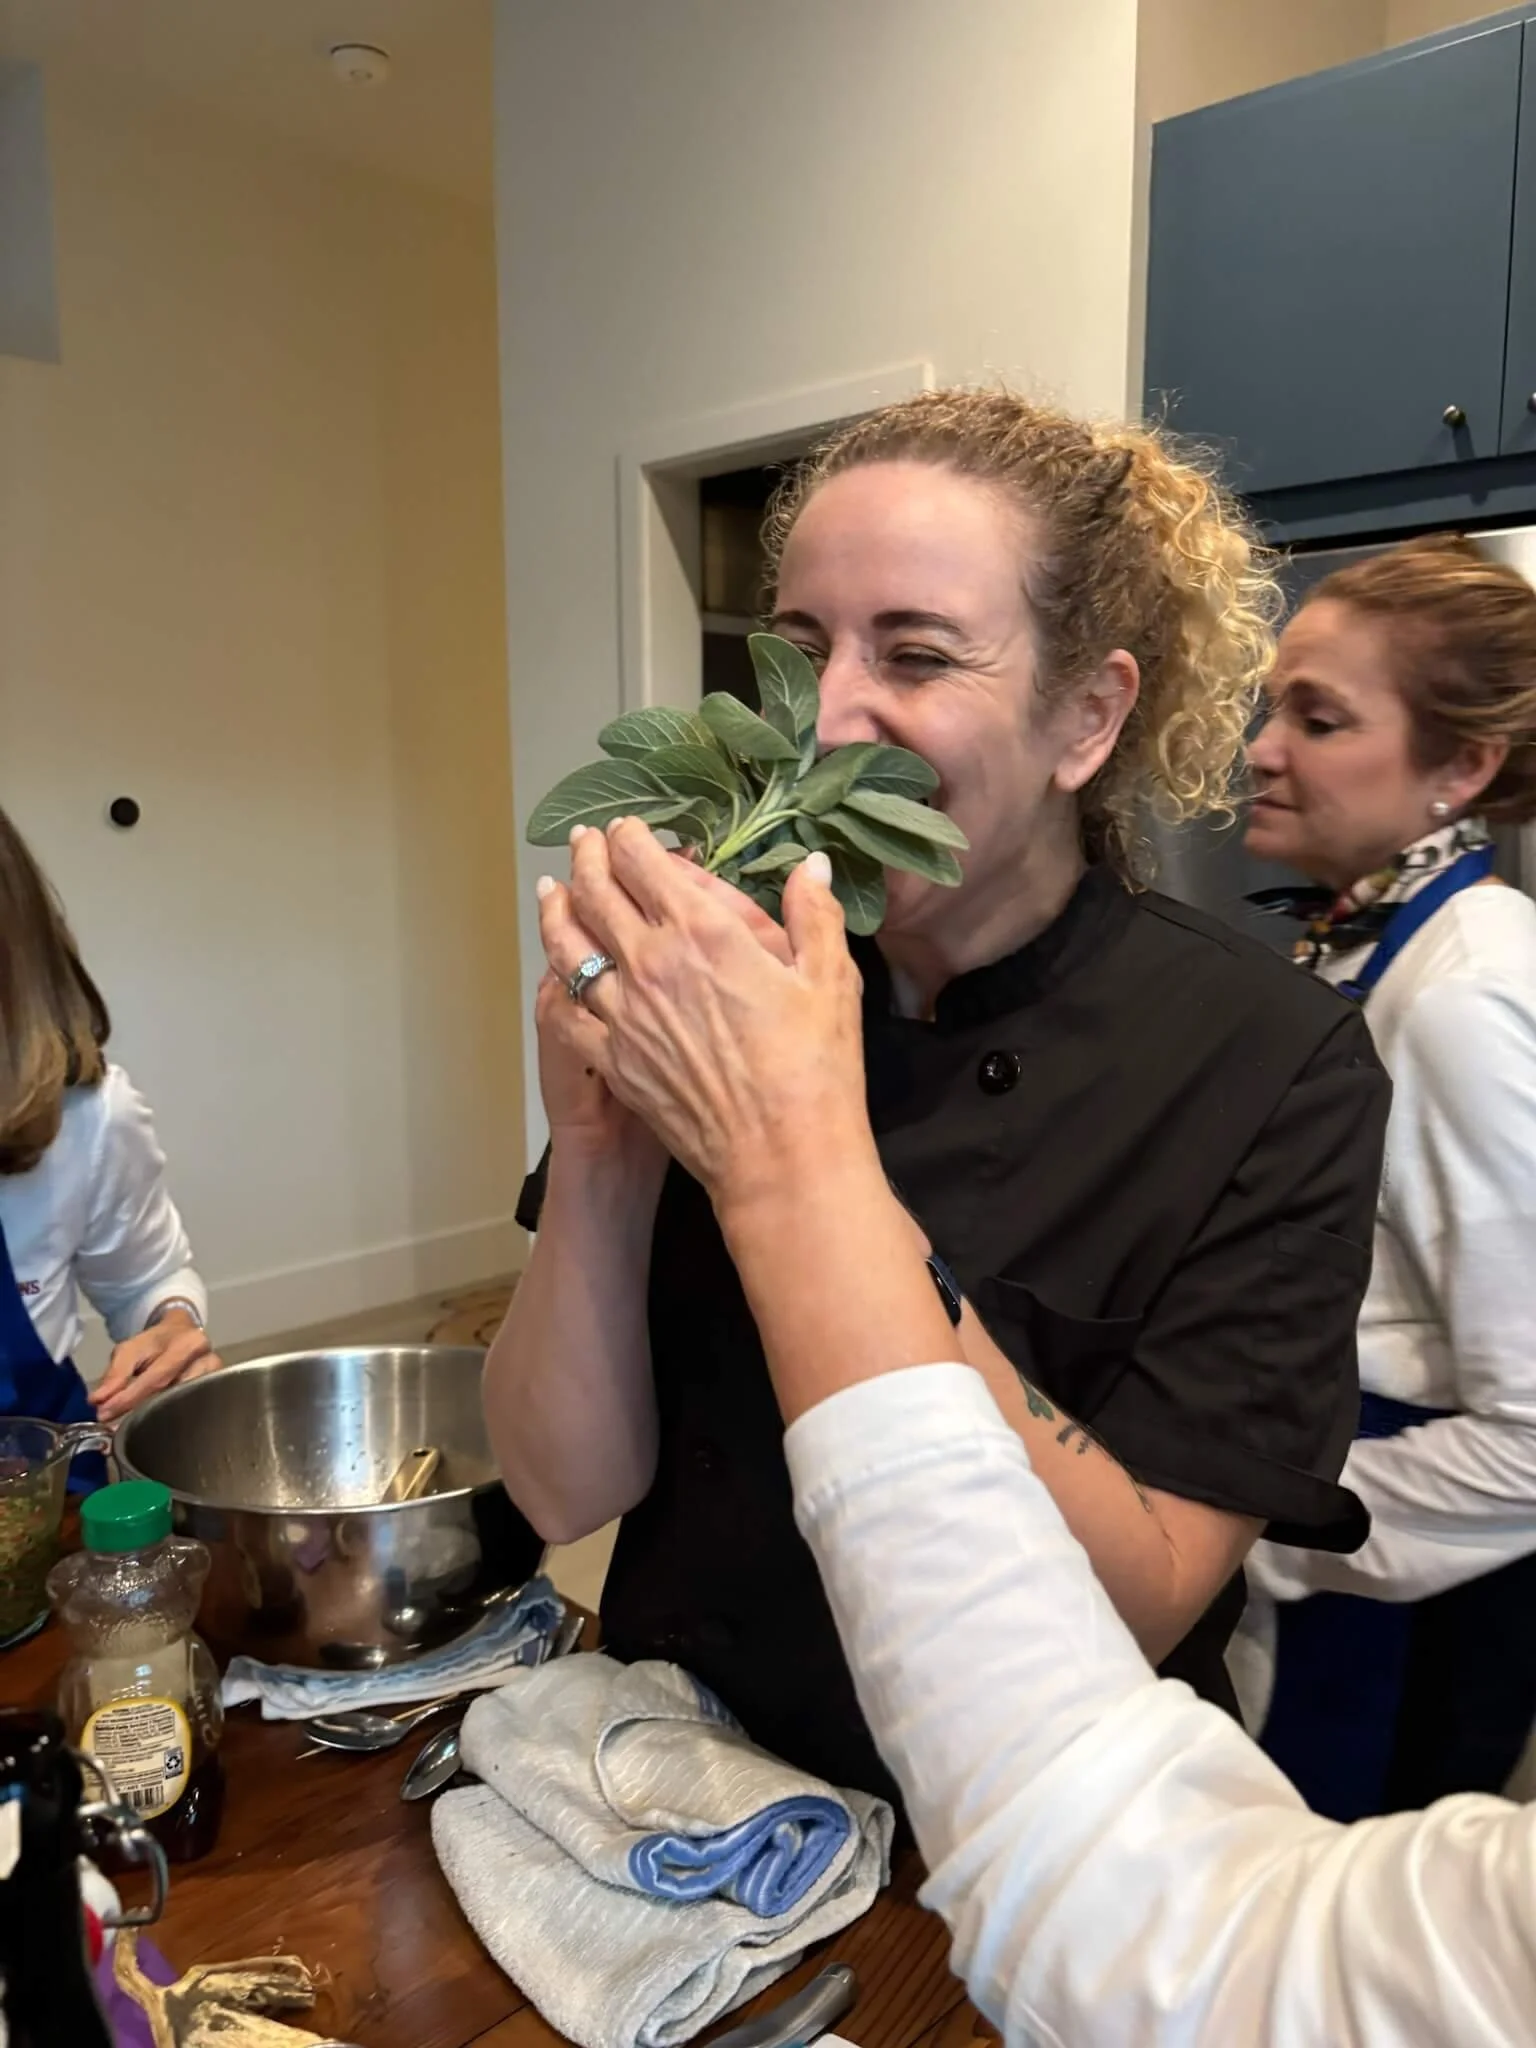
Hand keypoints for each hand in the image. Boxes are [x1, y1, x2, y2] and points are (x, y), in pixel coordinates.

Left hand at [91, 1310, 222, 1422]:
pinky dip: (168, 1420)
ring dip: (155, 1420)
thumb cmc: (156, 1342)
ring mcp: (216, 1381)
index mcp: (189, 1344)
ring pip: (182, 1407)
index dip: (128, 1398)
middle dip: (140, 1412)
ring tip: (131, 1430)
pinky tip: (153, 1427)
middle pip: (171, 1395)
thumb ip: (116, 1373)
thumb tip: (98, 1400)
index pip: (156, 1377)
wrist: (182, 1334)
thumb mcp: (131, 1349)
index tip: (104, 1414)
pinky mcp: (216, 1394)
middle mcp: (209, 1362)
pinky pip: (190, 1412)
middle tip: (114, 1427)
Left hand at [533, 835, 792, 1167]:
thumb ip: (814, 914)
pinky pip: (567, 1012)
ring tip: (550, 891)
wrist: (780, 1154)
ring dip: (556, 911)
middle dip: (586, 859)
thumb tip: (812, 865)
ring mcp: (623, 1014)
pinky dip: (556, 984)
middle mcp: (650, 964)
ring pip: (569, 948)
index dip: (629, 838)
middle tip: (582, 843)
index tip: (626, 829)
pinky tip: (556, 974)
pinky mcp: (613, 1060)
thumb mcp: (831, 980)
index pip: (644, 862)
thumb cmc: (815, 1068)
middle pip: (597, 895)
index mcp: (702, 933)